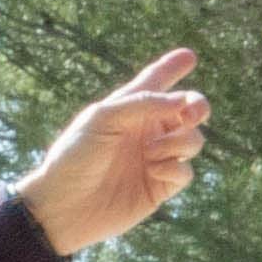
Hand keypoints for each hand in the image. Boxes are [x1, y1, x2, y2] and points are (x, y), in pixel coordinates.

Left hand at [20, 47, 207, 253]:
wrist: (64, 205)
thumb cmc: (76, 156)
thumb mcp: (104, 118)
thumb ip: (144, 103)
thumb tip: (184, 101)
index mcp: (129, 109)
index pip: (155, 82)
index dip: (172, 67)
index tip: (189, 55)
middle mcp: (147, 131)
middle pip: (188, 110)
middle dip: (197, 106)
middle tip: (191, 112)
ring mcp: (156, 158)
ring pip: (193, 139)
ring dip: (180, 141)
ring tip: (152, 152)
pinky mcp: (161, 187)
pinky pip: (186, 171)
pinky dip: (174, 167)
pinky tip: (152, 171)